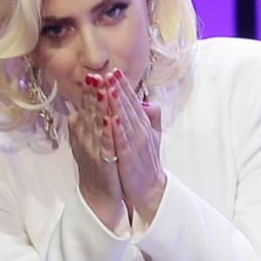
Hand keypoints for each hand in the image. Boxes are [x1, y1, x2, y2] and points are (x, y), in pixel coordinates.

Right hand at [67, 73, 123, 230]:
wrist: (99, 196)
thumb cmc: (98, 168)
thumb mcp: (88, 144)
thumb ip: (83, 127)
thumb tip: (76, 111)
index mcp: (83, 133)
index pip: (85, 107)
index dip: (89, 90)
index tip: (93, 72)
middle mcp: (85, 139)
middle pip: (88, 112)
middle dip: (92, 93)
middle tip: (94, 73)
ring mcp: (92, 151)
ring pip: (96, 125)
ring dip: (99, 107)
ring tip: (102, 89)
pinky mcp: (103, 163)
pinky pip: (106, 145)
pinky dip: (108, 132)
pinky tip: (111, 120)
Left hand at [106, 68, 165, 223]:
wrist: (149, 189)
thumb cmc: (146, 162)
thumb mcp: (152, 137)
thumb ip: (151, 118)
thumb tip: (147, 102)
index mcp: (143, 125)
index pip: (132, 102)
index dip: (124, 86)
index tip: (114, 71)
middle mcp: (141, 131)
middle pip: (128, 107)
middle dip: (118, 89)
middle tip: (108, 73)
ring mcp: (135, 145)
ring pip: (125, 121)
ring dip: (117, 104)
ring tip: (108, 89)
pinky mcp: (129, 158)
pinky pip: (123, 142)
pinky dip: (118, 131)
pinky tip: (111, 119)